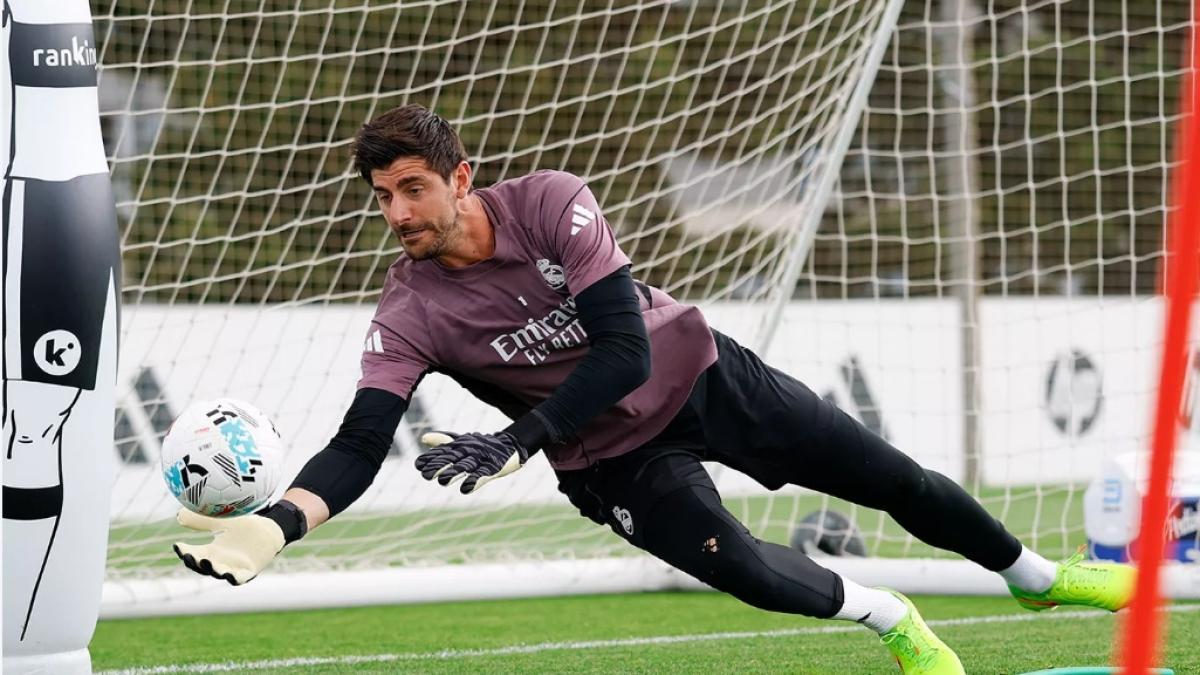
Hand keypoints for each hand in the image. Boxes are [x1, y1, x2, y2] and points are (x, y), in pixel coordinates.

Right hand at [172, 509, 284, 585]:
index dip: (184, 552)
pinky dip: (232, 578)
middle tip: (188, 555)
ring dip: (210, 569)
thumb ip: (202, 520)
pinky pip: (238, 578)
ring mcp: (233, 568)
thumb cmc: (244, 527)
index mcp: (211, 552)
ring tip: (205, 561)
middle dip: (194, 563)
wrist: (269, 531)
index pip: (193, 555)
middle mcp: (220, 563)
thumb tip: (179, 514)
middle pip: (202, 567)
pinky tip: (227, 574)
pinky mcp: (248, 572)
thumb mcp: (221, 522)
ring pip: (218, 573)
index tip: (177, 545)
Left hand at [414, 431, 529, 493]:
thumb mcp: (462, 442)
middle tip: (426, 475)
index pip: (443, 452)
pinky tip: (466, 489)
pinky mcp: (494, 467)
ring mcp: (482, 458)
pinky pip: (483, 474)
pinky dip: (475, 480)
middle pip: (452, 458)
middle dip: (439, 466)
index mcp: (461, 446)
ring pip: (466, 466)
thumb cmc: (483, 446)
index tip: (418, 465)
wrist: (511, 445)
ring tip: (443, 481)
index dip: (431, 458)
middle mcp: (469, 450)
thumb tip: (423, 438)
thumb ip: (443, 441)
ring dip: (454, 473)